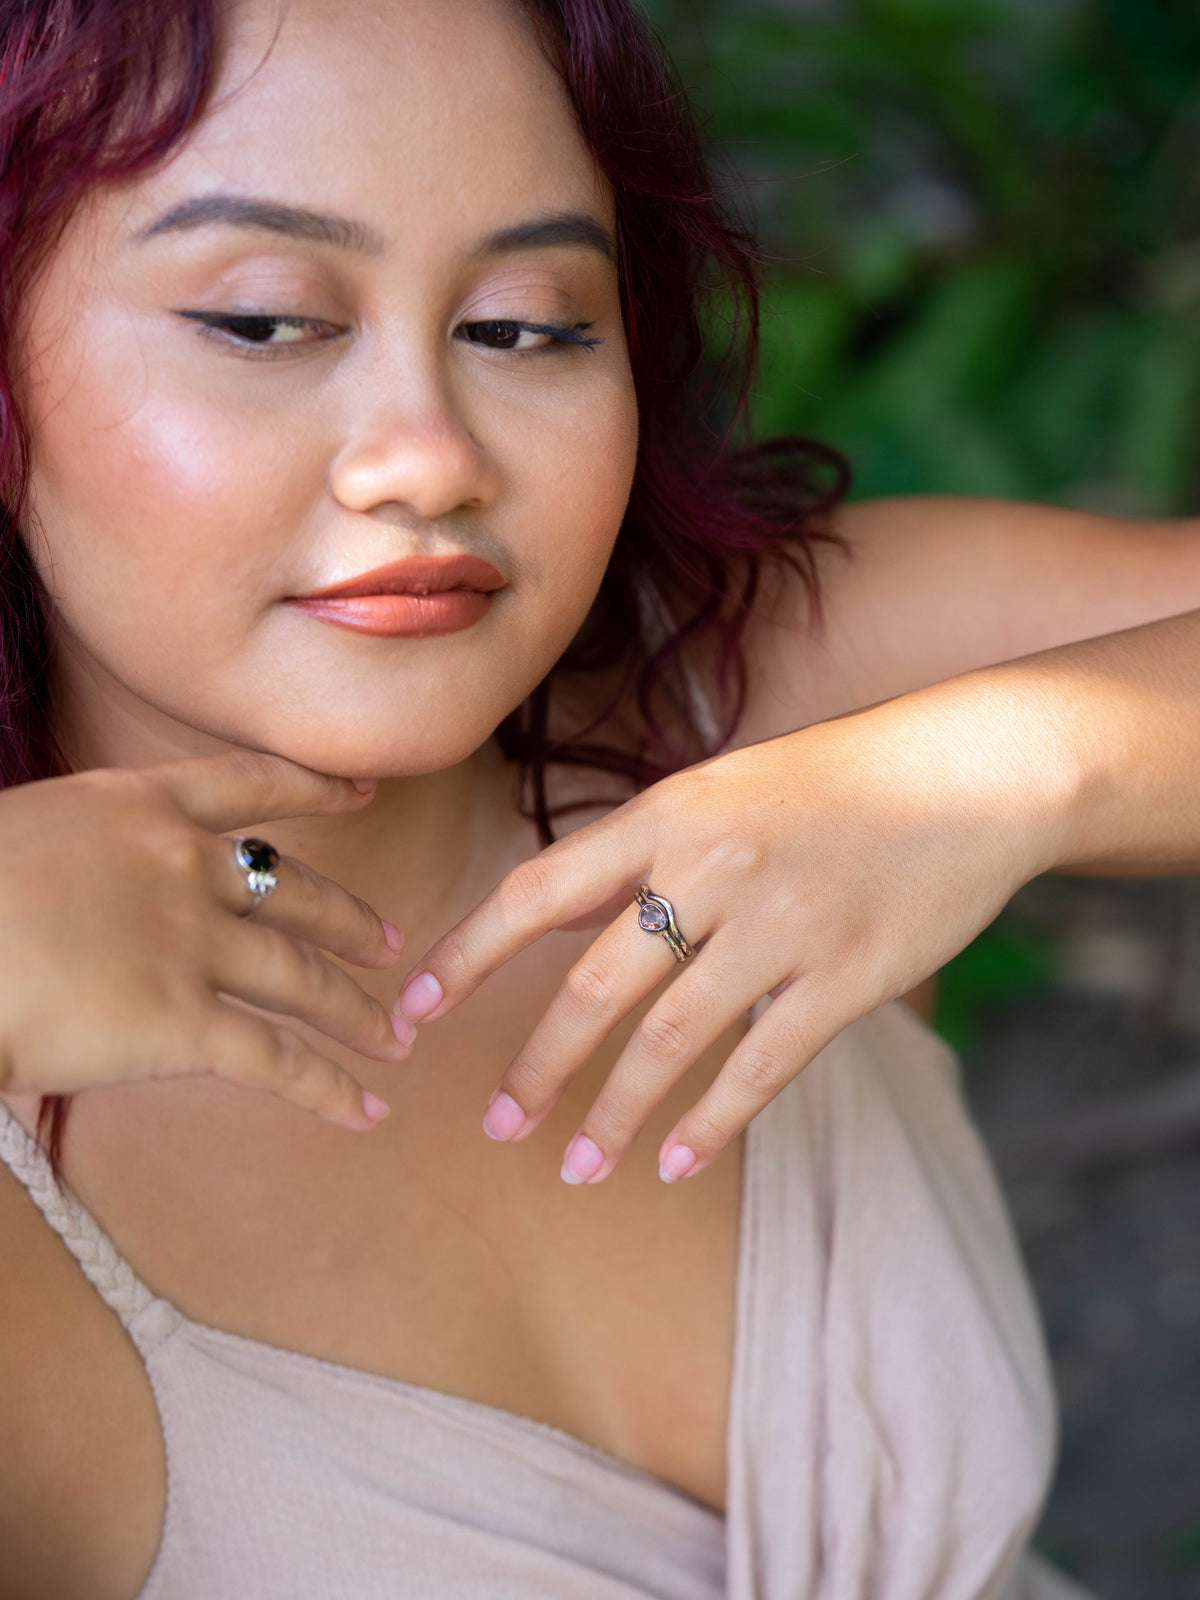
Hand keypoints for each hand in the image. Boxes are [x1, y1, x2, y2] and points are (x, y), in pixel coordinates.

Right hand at [0, 752, 411, 1127]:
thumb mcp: (25, 840)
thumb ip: (88, 856)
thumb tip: (102, 888)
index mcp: (137, 806)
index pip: (250, 784)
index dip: (314, 786)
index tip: (360, 790)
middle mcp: (182, 864)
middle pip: (296, 892)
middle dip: (350, 922)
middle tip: (389, 946)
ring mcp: (189, 940)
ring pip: (302, 979)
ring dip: (356, 1014)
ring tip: (393, 1040)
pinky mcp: (181, 1022)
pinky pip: (278, 1060)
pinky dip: (330, 1089)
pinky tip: (365, 1111)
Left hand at [397, 675, 1073, 1182]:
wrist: (968, 772)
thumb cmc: (831, 781)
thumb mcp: (718, 790)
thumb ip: (638, 853)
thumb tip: (547, 919)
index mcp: (668, 812)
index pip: (538, 890)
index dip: (466, 955)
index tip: (410, 1011)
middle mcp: (713, 867)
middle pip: (595, 985)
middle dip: (536, 1065)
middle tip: (496, 1124)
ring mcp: (782, 925)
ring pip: (671, 1039)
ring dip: (613, 1112)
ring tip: (575, 1167)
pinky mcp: (847, 977)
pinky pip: (760, 1066)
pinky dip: (709, 1123)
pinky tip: (671, 1162)